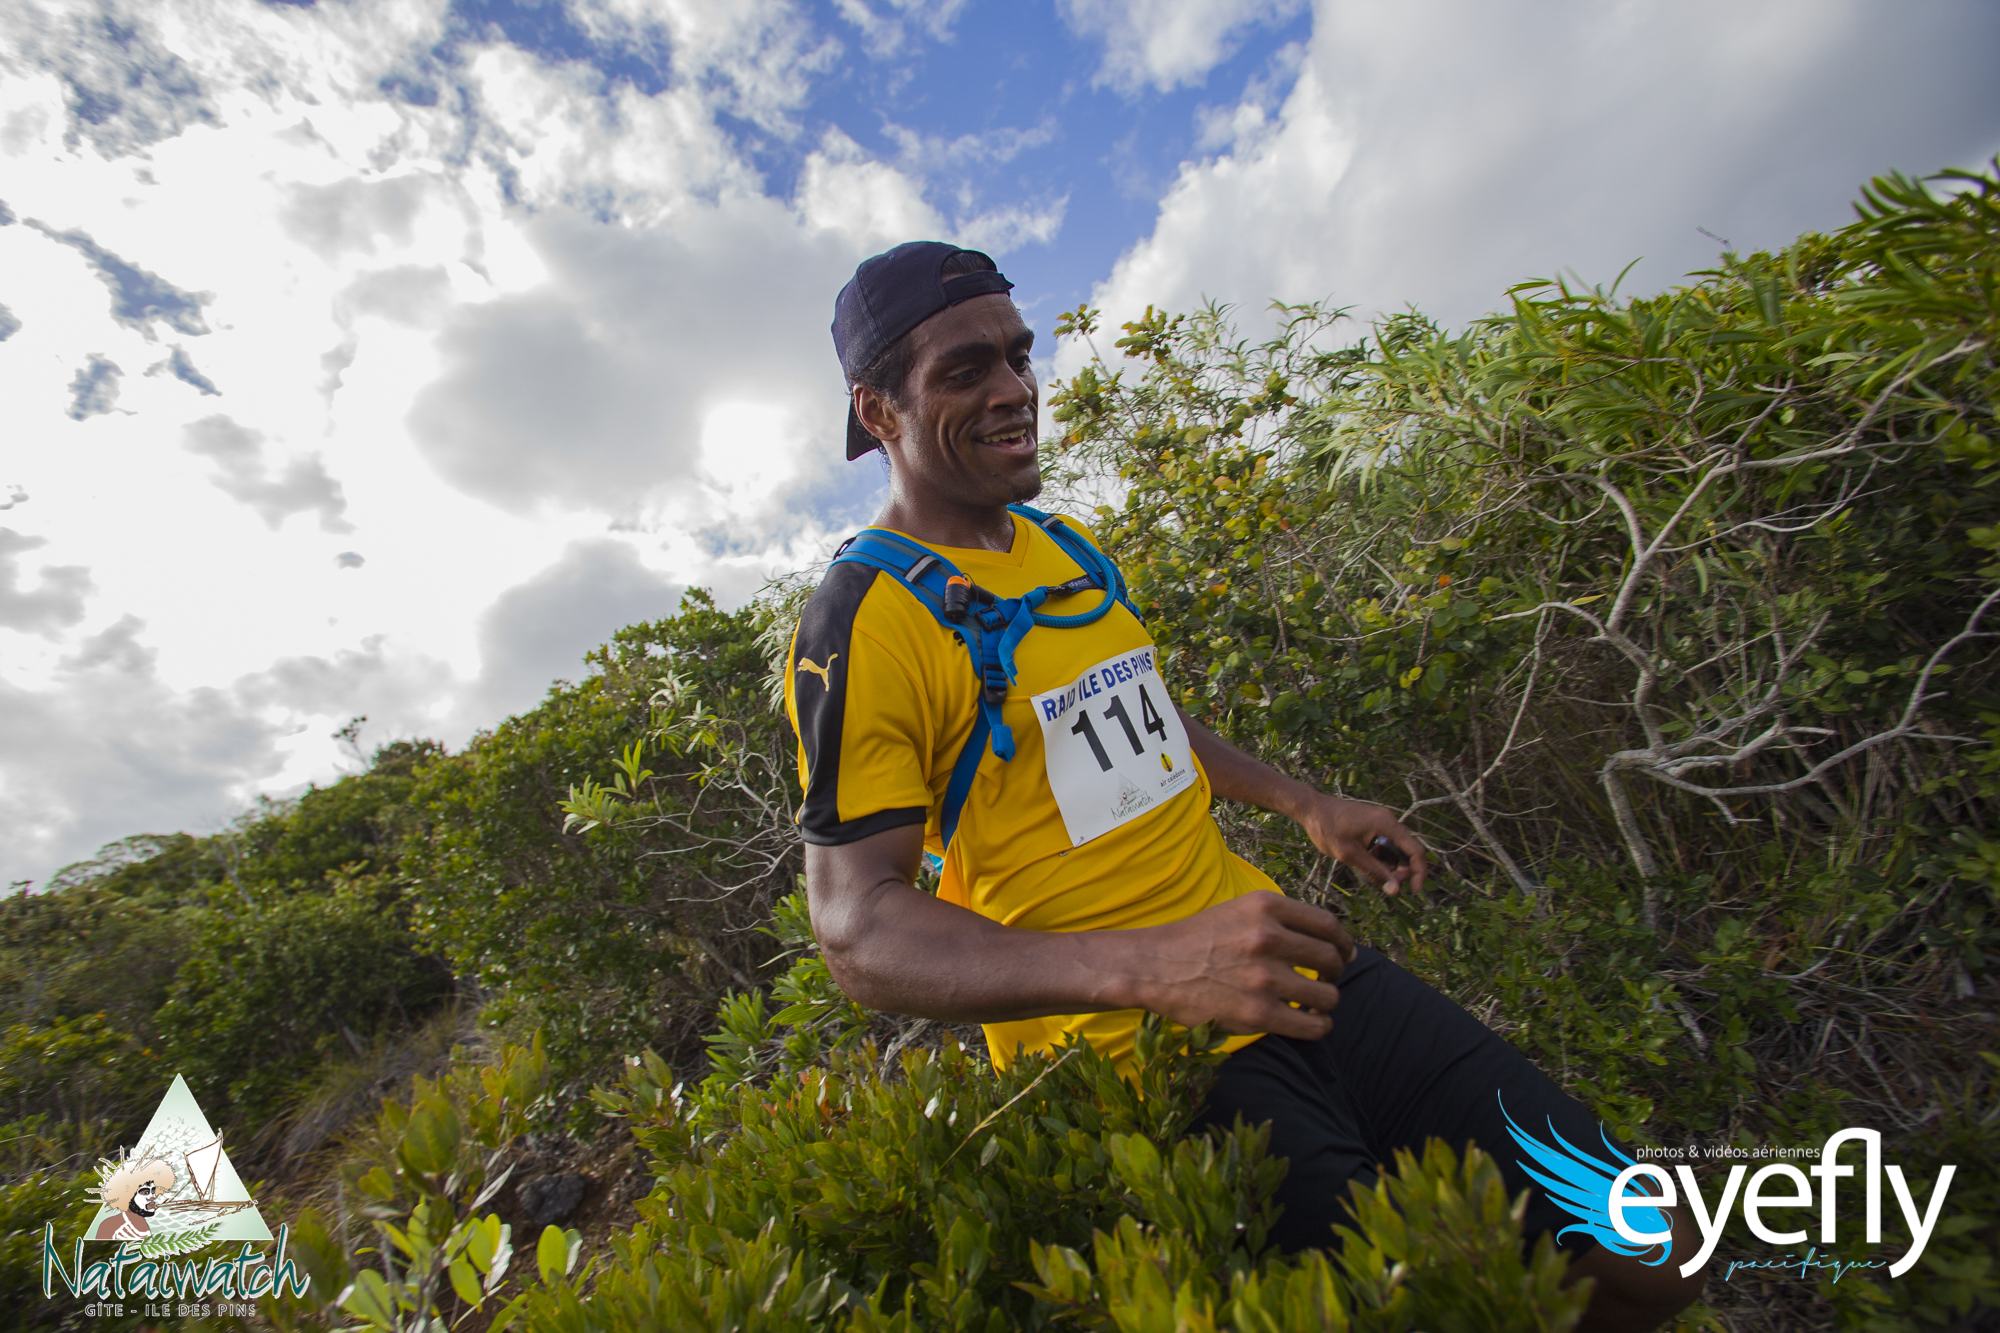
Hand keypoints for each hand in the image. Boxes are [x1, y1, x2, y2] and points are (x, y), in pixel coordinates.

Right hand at [1122, 891, 1355, 1038]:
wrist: (1156, 966)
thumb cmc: (1200, 939)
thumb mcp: (1240, 910)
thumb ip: (1281, 920)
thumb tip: (1333, 943)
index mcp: (1266, 906)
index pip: (1328, 925)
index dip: (1343, 943)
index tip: (1344, 954)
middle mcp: (1268, 937)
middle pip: (1331, 959)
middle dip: (1337, 972)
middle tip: (1328, 980)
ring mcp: (1264, 977)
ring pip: (1327, 995)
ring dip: (1327, 1002)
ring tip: (1315, 1004)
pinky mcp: (1258, 1013)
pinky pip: (1311, 1024)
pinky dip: (1319, 1026)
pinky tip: (1310, 1023)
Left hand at [1295, 794, 1428, 894]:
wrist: (1311, 808)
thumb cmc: (1326, 829)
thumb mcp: (1350, 855)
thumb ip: (1374, 872)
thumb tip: (1395, 891)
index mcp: (1386, 824)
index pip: (1415, 851)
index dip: (1419, 872)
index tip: (1414, 891)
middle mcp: (1388, 820)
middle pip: (1408, 851)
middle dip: (1401, 871)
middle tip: (1385, 885)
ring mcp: (1381, 821)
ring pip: (1396, 850)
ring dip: (1389, 865)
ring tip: (1369, 871)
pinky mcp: (1374, 825)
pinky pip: (1385, 844)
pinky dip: (1380, 857)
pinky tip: (1365, 861)